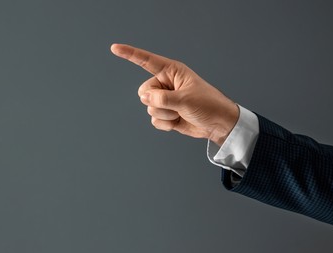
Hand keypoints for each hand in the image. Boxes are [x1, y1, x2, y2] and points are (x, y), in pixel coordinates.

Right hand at [110, 44, 238, 145]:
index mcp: (172, 71)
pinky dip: (165, 123)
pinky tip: (178, 121)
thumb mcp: (185, 99)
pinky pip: (154, 119)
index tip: (115, 48)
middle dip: (158, 101)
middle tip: (176, 104)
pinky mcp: (165, 113)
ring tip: (181, 112)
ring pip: (149, 107)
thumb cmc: (208, 105)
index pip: (147, 61)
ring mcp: (165, 99)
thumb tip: (145, 98)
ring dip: (165, 114)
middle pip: (144, 91)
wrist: (217, 124)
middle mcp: (166, 84)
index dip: (130, 54)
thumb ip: (162, 98)